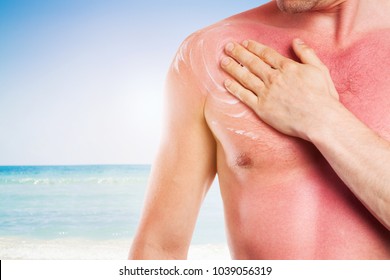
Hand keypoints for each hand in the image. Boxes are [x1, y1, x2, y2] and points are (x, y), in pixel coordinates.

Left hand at [221, 39, 339, 140]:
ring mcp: (266, 93)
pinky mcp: (261, 108)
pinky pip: (244, 96)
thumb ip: (307, 53)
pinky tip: (226, 83)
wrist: (319, 119)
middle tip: (227, 47)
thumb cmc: (322, 97)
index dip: (253, 47)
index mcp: (287, 67)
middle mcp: (274, 78)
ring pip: (245, 77)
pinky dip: (234, 89)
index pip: (266, 54)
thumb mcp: (319, 69)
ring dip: (233, 68)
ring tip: (223, 61)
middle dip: (238, 53)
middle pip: (252, 62)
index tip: (244, 43)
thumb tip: (296, 41)